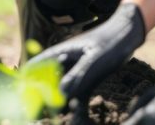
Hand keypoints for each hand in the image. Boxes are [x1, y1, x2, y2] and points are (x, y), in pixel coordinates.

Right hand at [28, 3, 145, 111]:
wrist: (127, 36)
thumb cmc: (109, 43)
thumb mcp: (94, 60)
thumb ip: (77, 77)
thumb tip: (60, 95)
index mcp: (57, 54)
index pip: (33, 69)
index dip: (27, 84)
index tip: (28, 101)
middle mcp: (61, 64)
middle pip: (43, 84)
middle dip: (42, 98)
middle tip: (43, 114)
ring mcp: (72, 73)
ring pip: (58, 92)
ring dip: (59, 104)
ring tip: (63, 116)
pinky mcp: (84, 81)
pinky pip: (75, 97)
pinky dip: (75, 106)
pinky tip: (79, 116)